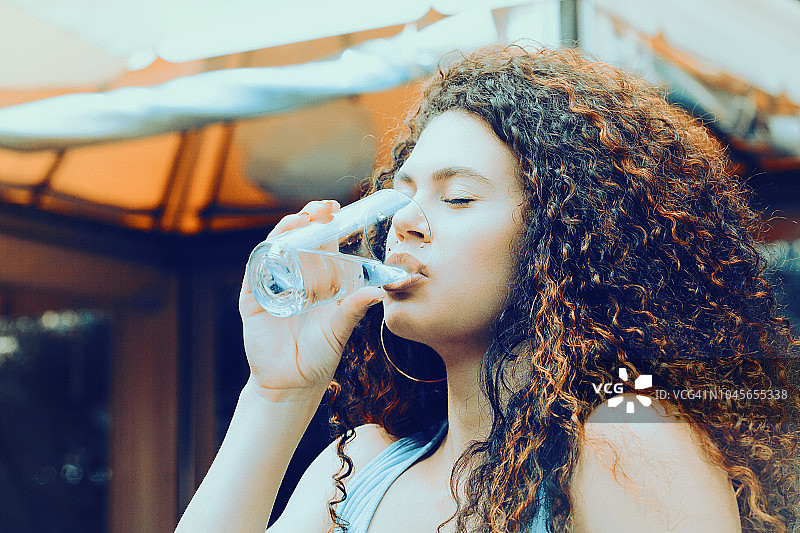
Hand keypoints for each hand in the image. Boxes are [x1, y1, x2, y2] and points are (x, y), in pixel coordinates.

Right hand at [239, 200, 384, 400]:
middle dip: (310, 218)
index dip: (328, 223)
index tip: (338, 208)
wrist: (291, 384)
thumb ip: (354, 308)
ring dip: (288, 229)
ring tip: (303, 219)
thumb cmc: (320, 356)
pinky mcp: (253, 297)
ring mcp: (272, 284)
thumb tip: (378, 291)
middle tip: (324, 208)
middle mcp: (296, 277)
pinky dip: (264, 253)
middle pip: (299, 237)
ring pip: (277, 247)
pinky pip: (256, 268)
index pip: (322, 242)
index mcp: (319, 279)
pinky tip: (276, 244)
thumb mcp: (340, 329)